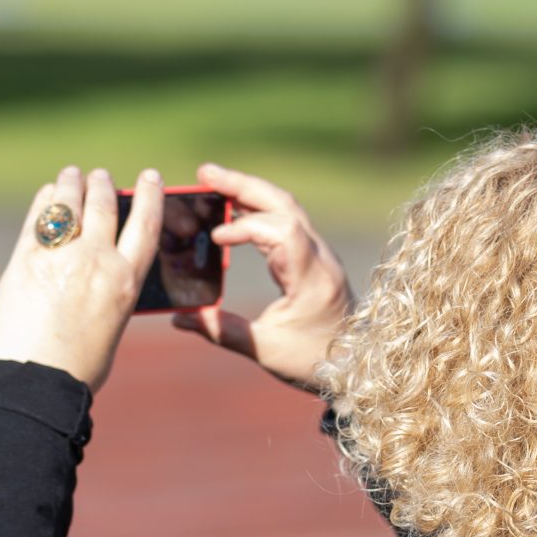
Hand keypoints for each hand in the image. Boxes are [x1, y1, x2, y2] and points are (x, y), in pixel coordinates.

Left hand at [0, 166, 161, 391]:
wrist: (34, 379)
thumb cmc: (77, 367)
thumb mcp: (113, 326)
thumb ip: (112, 291)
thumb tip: (105, 270)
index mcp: (126, 282)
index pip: (146, 224)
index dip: (150, 195)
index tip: (150, 177)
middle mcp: (97, 262)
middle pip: (104, 206)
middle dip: (103, 185)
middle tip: (99, 177)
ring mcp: (60, 257)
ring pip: (70, 203)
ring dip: (73, 184)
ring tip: (72, 175)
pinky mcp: (25, 258)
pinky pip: (38, 218)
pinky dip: (45, 200)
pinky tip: (48, 194)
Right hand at [171, 162, 350, 392]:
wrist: (357, 365)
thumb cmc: (315, 360)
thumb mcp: (266, 350)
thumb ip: (223, 331)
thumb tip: (180, 319)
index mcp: (312, 279)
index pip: (282, 231)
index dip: (246, 226)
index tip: (215, 239)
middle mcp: (320, 257)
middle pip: (284, 204)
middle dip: (243, 185)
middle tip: (204, 172)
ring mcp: (320, 253)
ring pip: (286, 206)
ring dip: (250, 191)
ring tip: (213, 181)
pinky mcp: (314, 256)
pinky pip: (287, 220)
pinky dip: (259, 209)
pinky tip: (233, 208)